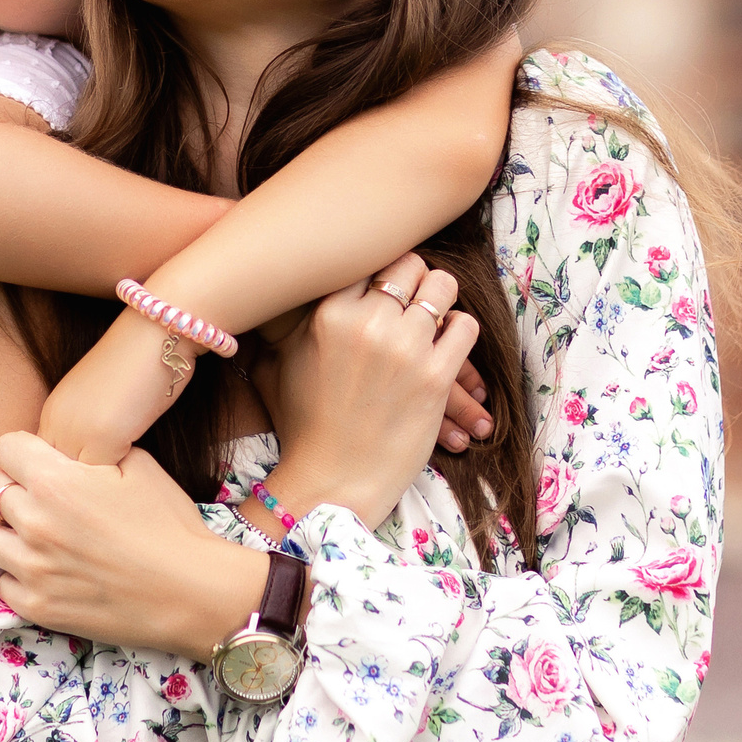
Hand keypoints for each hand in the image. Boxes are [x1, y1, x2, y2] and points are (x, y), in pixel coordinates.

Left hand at [0, 432, 267, 657]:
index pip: (4, 448)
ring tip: (31, 533)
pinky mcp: (37, 607)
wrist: (192, 592)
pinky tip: (44, 569)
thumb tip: (66, 450)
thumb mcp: (138, 465)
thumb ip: (91, 451)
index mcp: (56, 482)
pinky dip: (16, 573)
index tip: (38, 462)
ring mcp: (32, 569)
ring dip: (2, 529)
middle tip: (40, 498)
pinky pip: (1, 582)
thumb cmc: (170, 526)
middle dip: (12, 486)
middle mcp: (35, 523)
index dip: (23, 451)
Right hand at [261, 254, 480, 531]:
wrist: (331, 482)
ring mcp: (404, 349)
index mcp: (328, 314)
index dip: (379, 269)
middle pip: (410, 264)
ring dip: (440, 300)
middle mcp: (368, 323)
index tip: (382, 284)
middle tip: (411, 299)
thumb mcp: (276, 362)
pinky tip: (446, 346)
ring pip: (443, 288)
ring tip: (432, 318)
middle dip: (413, 279)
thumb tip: (277, 287)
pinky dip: (459, 332)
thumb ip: (283, 320)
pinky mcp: (435, 377)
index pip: (368, 258)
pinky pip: (465, 327)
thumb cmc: (301, 424)